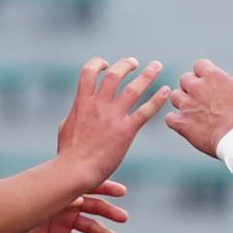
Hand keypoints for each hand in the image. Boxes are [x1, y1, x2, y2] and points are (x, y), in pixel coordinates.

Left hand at [21, 179, 128, 232]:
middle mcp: (70, 204)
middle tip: (123, 218)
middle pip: (95, 208)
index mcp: (68, 189)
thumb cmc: (22, 197)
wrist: (5, 213)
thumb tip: (82, 201)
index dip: (107, 189)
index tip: (122, 192)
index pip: (92, 186)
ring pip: (89, 227)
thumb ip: (63, 195)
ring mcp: (66, 220)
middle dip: (109, 213)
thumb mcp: (45, 193)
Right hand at [52, 55, 169, 186]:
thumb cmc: (68, 152)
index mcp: (82, 102)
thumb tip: (77, 111)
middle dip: (125, 65)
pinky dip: (157, 99)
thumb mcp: (66, 127)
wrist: (76, 169)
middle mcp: (98, 105)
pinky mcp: (126, 131)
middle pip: (114, 75)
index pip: (89, 72)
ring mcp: (113, 117)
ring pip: (133, 89)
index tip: (106, 64)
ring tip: (156, 66)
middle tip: (134, 62)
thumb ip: (76, 114)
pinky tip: (166, 91)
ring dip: (147, 75)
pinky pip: (146, 111)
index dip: (98, 64)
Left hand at [163, 58, 232, 158]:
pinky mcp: (181, 122)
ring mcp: (187, 105)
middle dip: (192, 86)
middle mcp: (196, 88)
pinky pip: (170, 118)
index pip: (200, 65)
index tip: (209, 81)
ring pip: (175, 96)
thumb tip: (230, 79)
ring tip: (193, 110)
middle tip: (202, 97)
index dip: (204, 72)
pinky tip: (185, 123)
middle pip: (185, 79)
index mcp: (213, 77)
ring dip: (183, 101)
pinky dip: (176, 120)